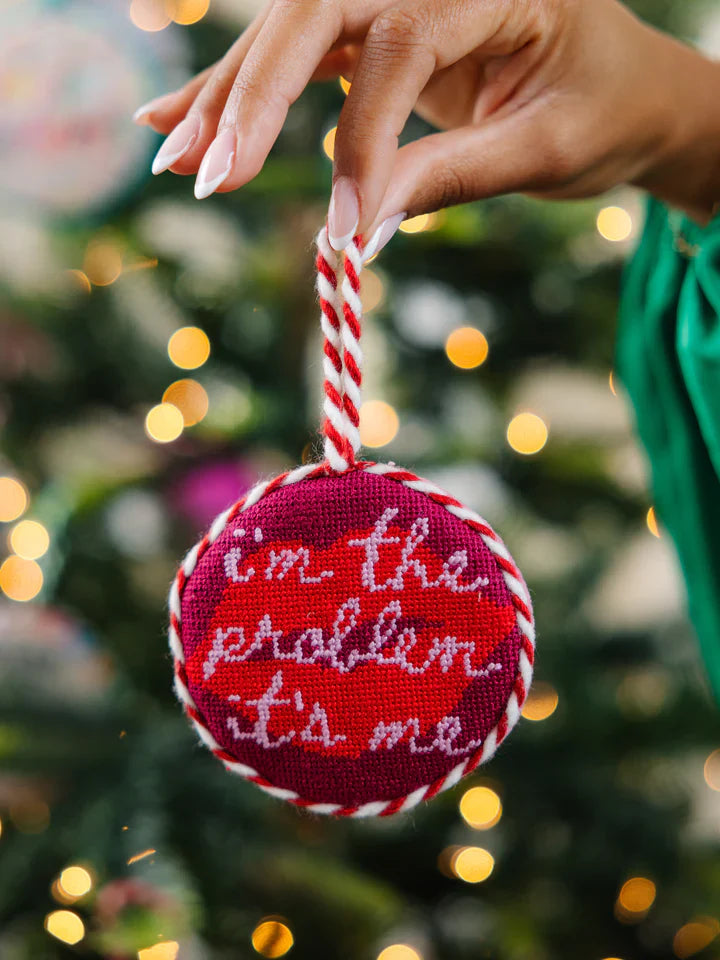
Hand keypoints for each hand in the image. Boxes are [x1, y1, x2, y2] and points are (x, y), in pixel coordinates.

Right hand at [134, 0, 719, 251]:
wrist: (628, 89)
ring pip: (293, 30)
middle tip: (208, 174)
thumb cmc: (604, 113)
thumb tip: (356, 232)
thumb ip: (452, 176)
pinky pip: (300, 55)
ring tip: (175, 158)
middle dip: (253, 94)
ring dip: (229, 97)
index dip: (363, 143)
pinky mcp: (379, 26)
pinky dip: (241, 92)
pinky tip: (182, 119)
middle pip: (317, 9)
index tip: (345, 230)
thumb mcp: (546, 151)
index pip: (401, 47)